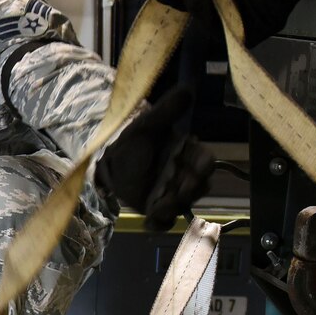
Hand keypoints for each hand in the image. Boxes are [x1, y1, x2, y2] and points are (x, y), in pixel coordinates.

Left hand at [95, 84, 217, 232]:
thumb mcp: (148, 124)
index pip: (205, 162)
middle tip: (178, 188)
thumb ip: (167, 110)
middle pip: (199, 187)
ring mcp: (172, 194)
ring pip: (184, 204)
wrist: (109, 159)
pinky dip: (160, 224)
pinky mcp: (157, 208)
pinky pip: (165, 222)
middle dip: (191, 189)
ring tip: (158, 205)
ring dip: (174, 206)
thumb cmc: (133, 140)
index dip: (204, 166)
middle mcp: (184, 175)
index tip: (197, 168)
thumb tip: (187, 90)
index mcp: (187, 155)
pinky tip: (149, 221)